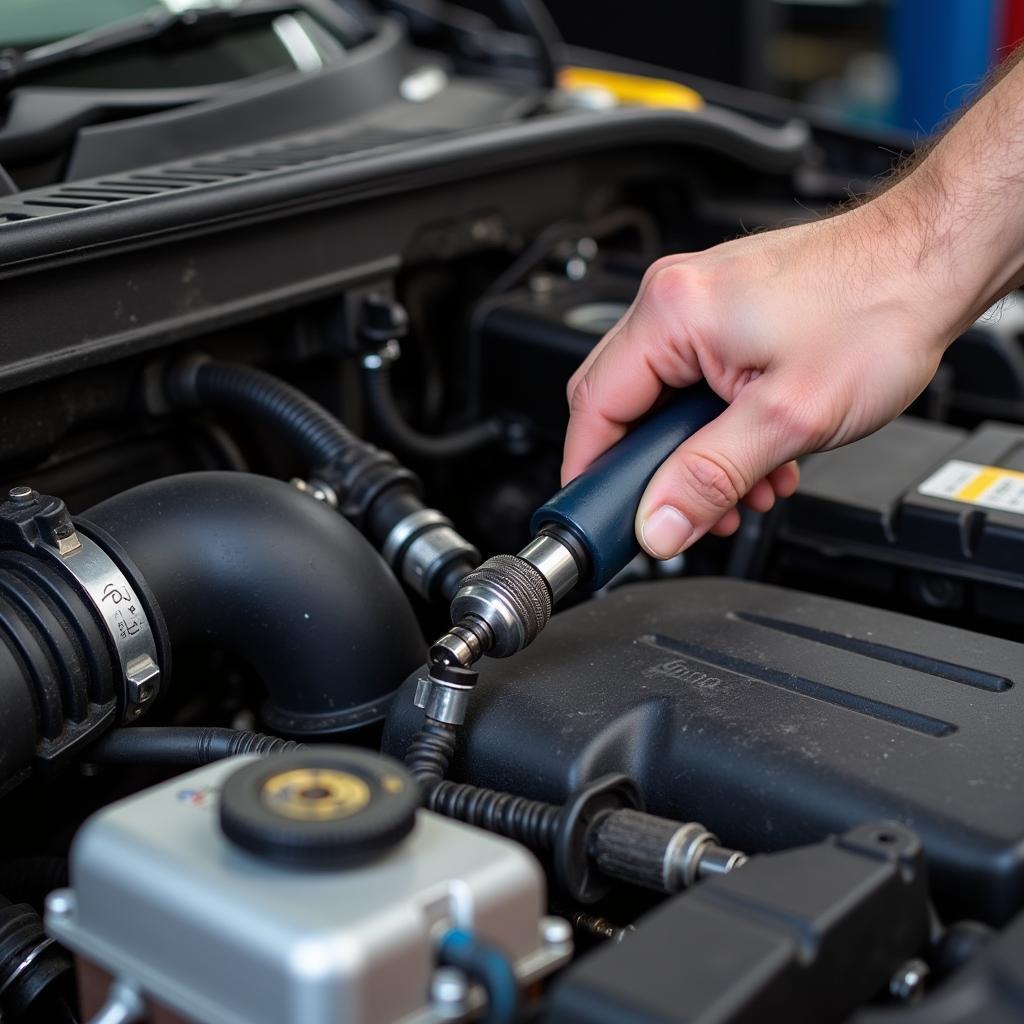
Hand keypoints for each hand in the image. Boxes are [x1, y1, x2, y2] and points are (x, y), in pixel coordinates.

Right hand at [562, 207, 957, 558]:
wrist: (932, 262)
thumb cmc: (877, 310)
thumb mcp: (788, 417)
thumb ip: (711, 478)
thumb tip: (658, 523)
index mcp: (671, 312)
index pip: (594, 406)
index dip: (591, 470)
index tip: (602, 513)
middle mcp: (675, 297)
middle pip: (623, 404)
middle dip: (655, 469)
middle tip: (685, 510)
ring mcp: (701, 301)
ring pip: (666, 399)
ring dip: (696, 455)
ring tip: (744, 488)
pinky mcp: (728, 310)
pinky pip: (698, 380)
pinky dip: (719, 427)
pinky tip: (761, 452)